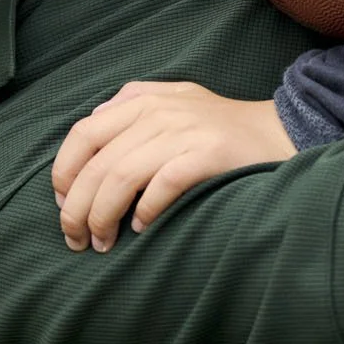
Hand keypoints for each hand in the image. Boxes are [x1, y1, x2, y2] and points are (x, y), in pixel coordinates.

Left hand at [50, 82, 294, 251]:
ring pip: (120, 176)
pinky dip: (146, 210)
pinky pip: (162, 184)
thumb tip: (88, 136)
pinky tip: (142, 228)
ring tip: (102, 243)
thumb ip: (130, 110)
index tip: (63, 205)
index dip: (64, 173)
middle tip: (75, 239)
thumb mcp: (172, 103)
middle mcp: (157, 111)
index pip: (82, 133)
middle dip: (76, 207)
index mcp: (141, 99)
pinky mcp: (207, 153)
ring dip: (103, 217)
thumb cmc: (219, 127)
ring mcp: (183, 130)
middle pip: (96, 163)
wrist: (280, 131)